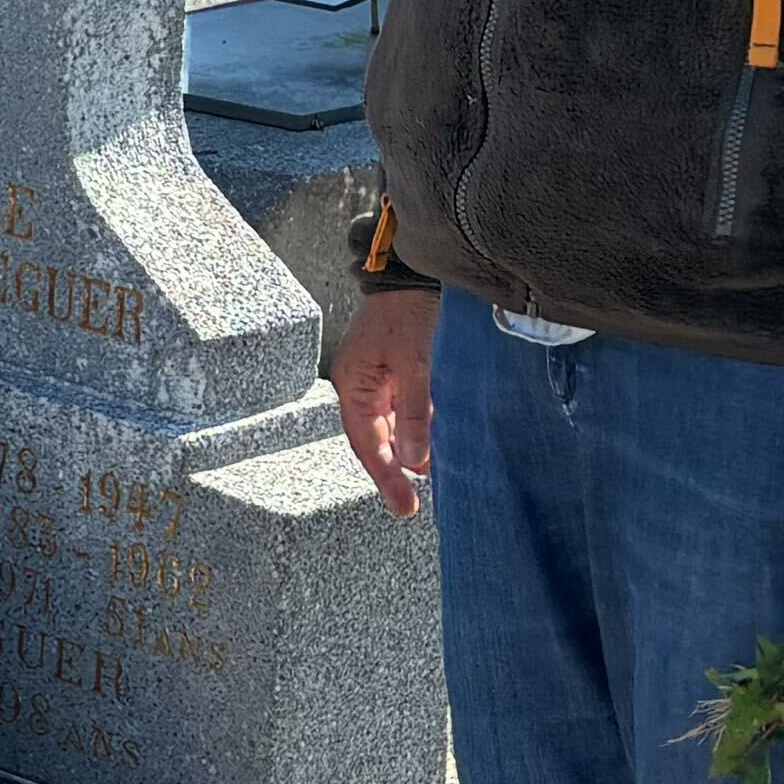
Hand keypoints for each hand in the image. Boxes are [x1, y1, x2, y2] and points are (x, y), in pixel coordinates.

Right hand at [333, 287, 438, 515]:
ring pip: (387, 429)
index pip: (367, 445)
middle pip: (372, 441)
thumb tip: (414, 460)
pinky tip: (429, 446)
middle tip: (410, 506)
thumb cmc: (404, 314)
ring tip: (425, 481)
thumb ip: (415, 414)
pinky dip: (413, 431)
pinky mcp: (390, 374)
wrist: (406, 277)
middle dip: (391, 474)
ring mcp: (373, 382)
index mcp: (353, 388)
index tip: (404, 506)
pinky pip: (399, 412)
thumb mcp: (413, 365)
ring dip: (403, 454)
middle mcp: (358, 389)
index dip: (385, 478)